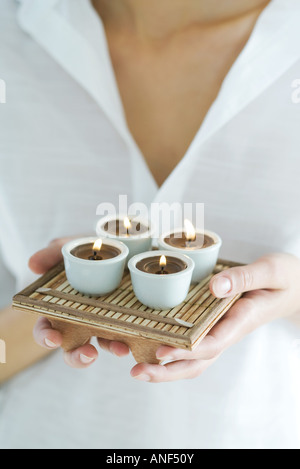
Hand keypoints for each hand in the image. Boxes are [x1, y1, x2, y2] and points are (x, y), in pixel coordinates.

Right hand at [29, 238, 130, 368]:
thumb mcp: (75, 245)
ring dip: (112, 350)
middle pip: (73, 348)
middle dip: (77, 357)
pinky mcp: (134, 319)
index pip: (47, 327)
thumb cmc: (95, 247)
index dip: (46, 336)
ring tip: (121, 349)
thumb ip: (53, 252)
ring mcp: (110, 321)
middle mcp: (85, 320)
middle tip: (87, 354)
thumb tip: (32, 265)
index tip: (54, 339)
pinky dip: (138, 342)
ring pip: (105, 346)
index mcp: (64, 306)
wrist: (132, 243)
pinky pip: (134, 336)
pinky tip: (147, 340)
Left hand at [130, 252, 299, 381]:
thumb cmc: (284, 278)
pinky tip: (152, 345)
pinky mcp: (217, 325)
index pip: (212, 344)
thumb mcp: (269, 271)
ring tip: (137, 367)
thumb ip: (243, 278)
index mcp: (241, 320)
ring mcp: (223, 331)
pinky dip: (174, 350)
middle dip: (167, 371)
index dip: (185, 351)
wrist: (295, 287)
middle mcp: (229, 331)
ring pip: (195, 359)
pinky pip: (195, 344)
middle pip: (198, 362)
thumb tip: (214, 287)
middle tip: (136, 372)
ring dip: (167, 367)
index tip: (160, 352)